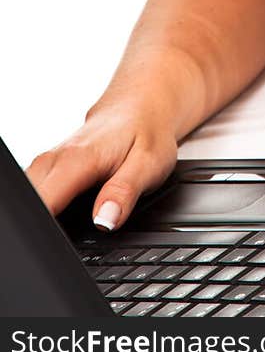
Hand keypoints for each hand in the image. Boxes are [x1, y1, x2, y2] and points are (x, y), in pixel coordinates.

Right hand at [24, 102, 178, 231]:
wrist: (141, 105)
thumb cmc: (147, 132)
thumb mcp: (149, 164)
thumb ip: (123, 193)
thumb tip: (104, 222)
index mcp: (76, 160)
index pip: (43, 204)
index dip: (48, 232)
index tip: (61, 246)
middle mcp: (55, 159)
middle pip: (29, 204)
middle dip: (41, 228)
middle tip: (66, 242)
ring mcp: (48, 162)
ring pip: (28, 197)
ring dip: (40, 217)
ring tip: (66, 229)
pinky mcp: (48, 167)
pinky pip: (34, 192)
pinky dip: (42, 208)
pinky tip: (62, 215)